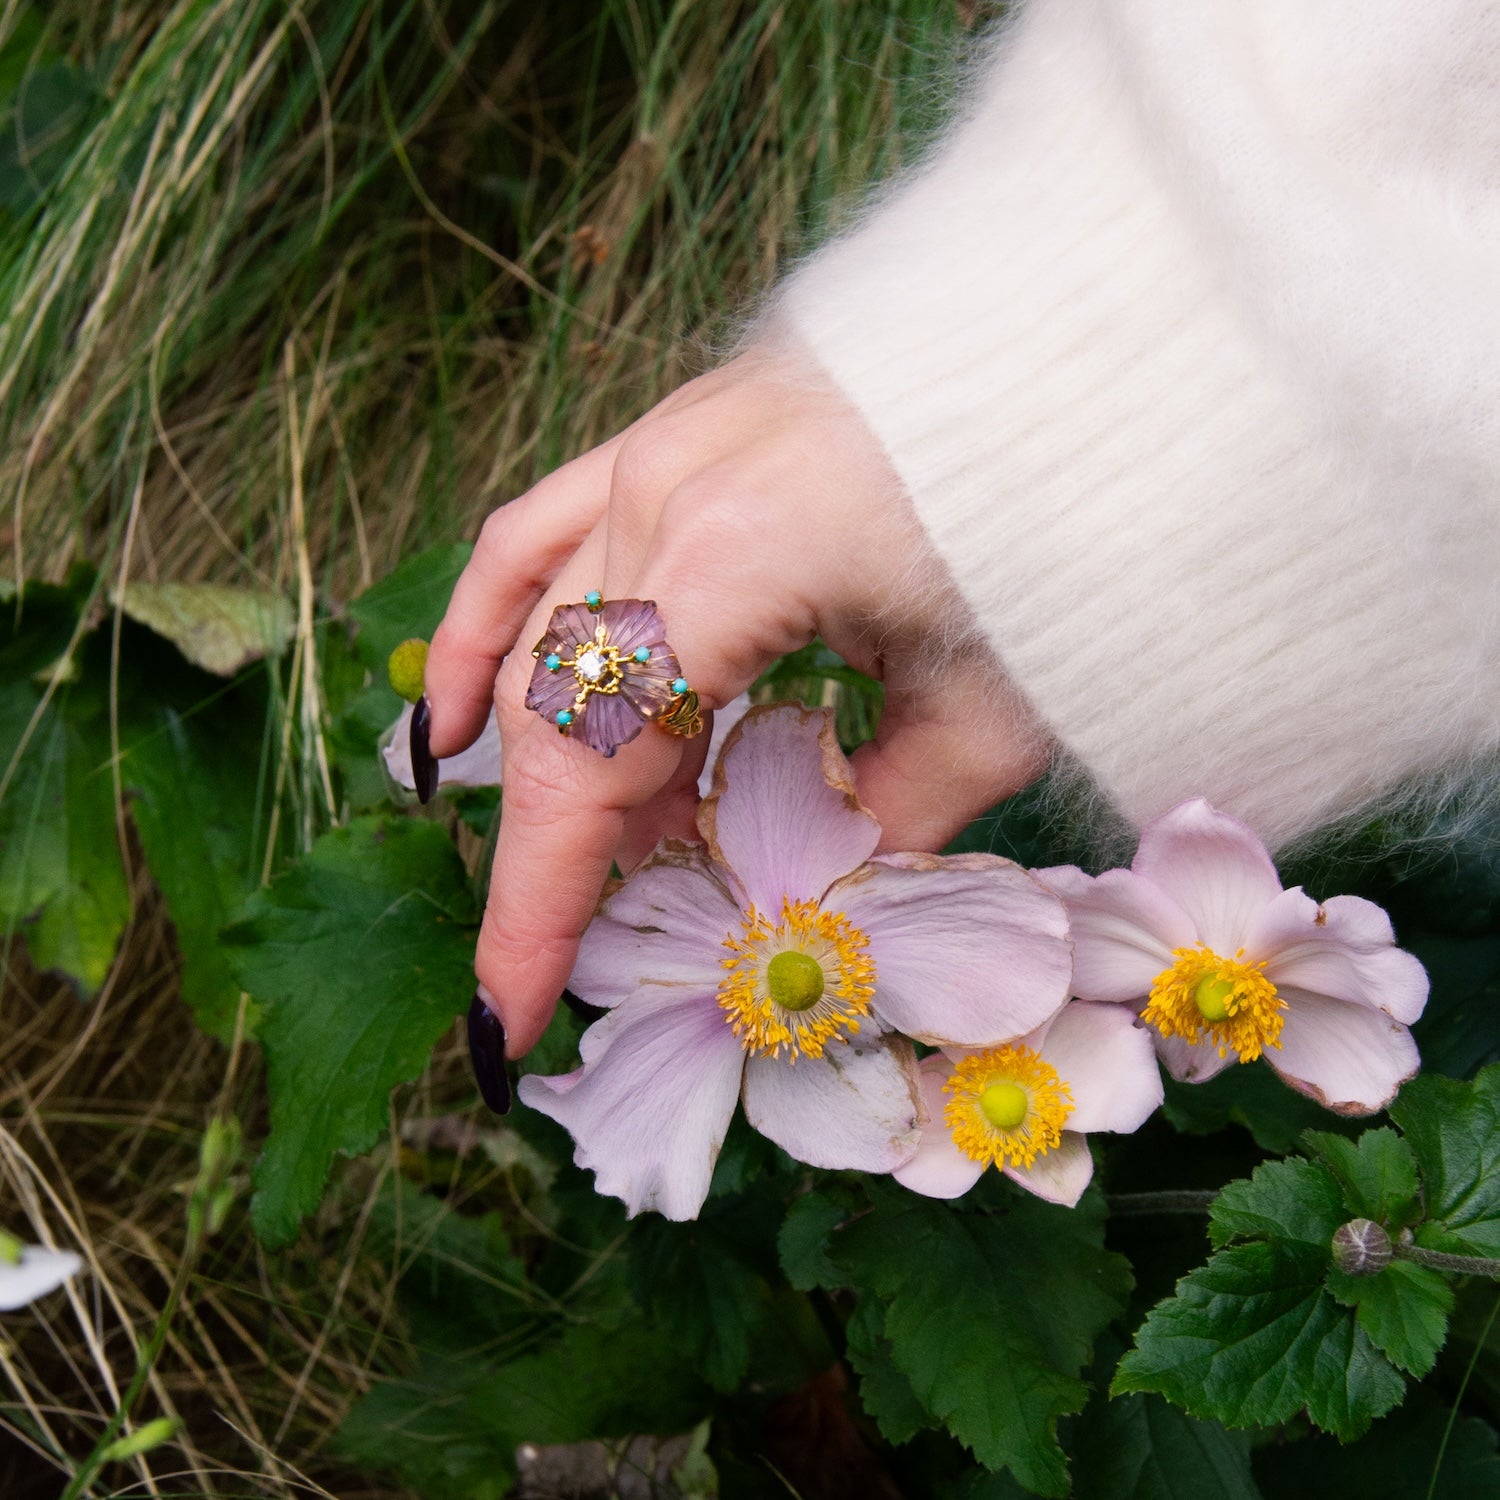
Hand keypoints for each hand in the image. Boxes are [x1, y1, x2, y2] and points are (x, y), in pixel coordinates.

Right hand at [424, 337, 1052, 1054]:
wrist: (1113, 351)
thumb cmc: (1079, 519)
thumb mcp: (993, 708)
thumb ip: (888, 820)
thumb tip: (807, 899)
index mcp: (737, 560)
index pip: (586, 763)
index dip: (540, 902)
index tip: (511, 1009)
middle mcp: (667, 492)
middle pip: (556, 709)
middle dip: (556, 850)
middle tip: (587, 948)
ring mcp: (661, 446)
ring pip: (542, 629)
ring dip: (549, 755)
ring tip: (584, 850)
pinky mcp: (678, 432)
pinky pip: (545, 530)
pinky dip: (500, 624)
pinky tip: (468, 708)